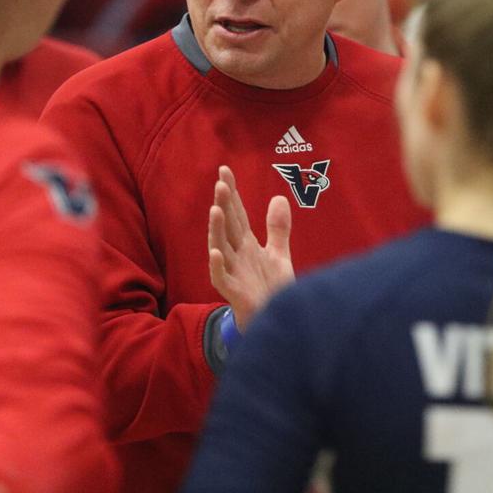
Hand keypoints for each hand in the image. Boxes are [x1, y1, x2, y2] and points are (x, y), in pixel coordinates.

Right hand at [208, 166, 293, 329]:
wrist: (271, 322)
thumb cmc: (271, 289)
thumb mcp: (278, 254)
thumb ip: (277, 228)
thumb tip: (278, 197)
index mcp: (246, 245)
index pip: (237, 213)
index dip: (232, 193)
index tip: (225, 171)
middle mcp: (236, 255)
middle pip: (228, 226)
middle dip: (224, 205)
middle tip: (221, 182)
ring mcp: (233, 273)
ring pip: (220, 247)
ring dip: (216, 230)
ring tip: (215, 209)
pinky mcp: (233, 292)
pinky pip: (220, 277)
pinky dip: (216, 265)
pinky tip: (214, 252)